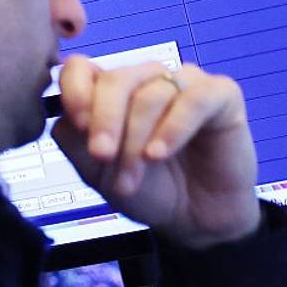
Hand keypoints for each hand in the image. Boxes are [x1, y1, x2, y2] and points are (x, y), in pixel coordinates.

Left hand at [52, 56, 259, 248]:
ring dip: (136, 141)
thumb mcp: (96, 171)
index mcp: (110, 91)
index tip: (76, 124)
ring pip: (151, 95)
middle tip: (101, 156)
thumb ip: (74, 141)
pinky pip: (194, 99)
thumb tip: (64, 116)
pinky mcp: (222, 96)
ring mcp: (185, 83)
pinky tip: (160, 153)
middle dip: (105, 122)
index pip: (81, 68)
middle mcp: (146, 80)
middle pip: (115, 80)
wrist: (194, 218)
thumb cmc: (146, 188)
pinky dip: (173, 127)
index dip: (74, 91)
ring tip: (132, 179)